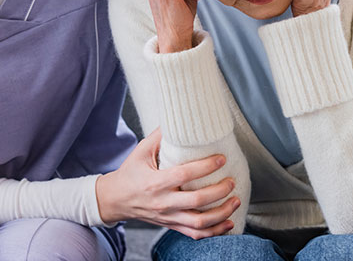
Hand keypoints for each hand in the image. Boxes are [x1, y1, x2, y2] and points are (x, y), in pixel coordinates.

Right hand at [95, 128, 240, 238]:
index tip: (221, 159)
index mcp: (155, 182)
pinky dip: (215, 231)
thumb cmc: (130, 173)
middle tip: (231, 180)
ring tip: (235, 200)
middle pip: (197, 201)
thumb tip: (178, 118)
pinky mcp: (171, 225)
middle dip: (219, 191)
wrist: (116, 199)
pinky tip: (229, 222)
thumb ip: (160, 136)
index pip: (184, 175)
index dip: (205, 167)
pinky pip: (196, 234)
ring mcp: (168, 217)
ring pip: (200, 223)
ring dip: (222, 213)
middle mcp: (163, 202)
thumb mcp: (141, 151)